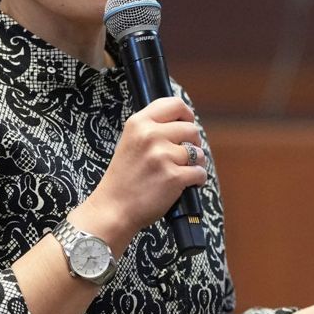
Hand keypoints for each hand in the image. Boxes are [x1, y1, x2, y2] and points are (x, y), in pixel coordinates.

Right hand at [78, 96, 207, 240]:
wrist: (113, 208)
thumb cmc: (124, 177)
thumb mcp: (130, 141)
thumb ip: (152, 128)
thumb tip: (184, 122)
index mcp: (139, 123)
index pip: (175, 104)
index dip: (187, 114)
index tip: (188, 123)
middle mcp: (150, 136)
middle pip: (191, 129)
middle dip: (193, 143)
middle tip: (185, 155)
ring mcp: (162, 156)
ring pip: (198, 153)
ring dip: (196, 163)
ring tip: (183, 171)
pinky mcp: (174, 177)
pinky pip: (200, 173)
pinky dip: (198, 179)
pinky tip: (186, 184)